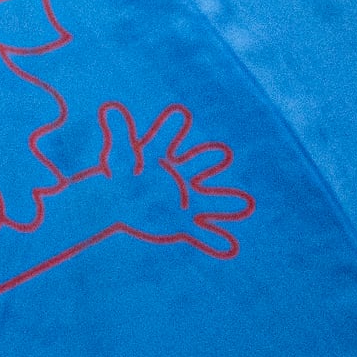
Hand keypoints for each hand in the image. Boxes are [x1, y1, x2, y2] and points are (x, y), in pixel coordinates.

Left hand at [91, 105, 251, 250]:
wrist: (121, 202)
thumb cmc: (120, 176)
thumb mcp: (119, 156)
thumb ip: (120, 134)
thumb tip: (110, 108)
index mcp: (163, 157)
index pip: (165, 140)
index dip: (170, 128)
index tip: (178, 114)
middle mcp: (180, 177)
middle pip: (196, 167)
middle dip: (206, 161)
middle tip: (221, 153)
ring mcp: (184, 200)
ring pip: (210, 202)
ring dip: (226, 203)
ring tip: (246, 204)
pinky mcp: (182, 222)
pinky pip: (201, 233)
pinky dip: (214, 240)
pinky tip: (229, 248)